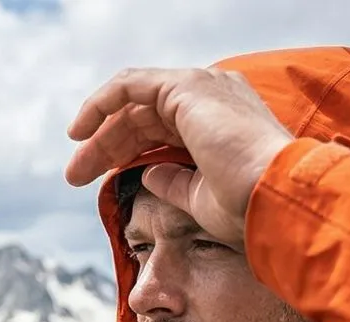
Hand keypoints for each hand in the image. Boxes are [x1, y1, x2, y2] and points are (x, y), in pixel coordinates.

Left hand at [64, 66, 296, 243]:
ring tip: (76, 164)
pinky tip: (81, 130)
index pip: (161, 129)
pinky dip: (101, 103)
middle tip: (76, 176)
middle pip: (143, 116)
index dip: (125, 152)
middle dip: (105, 145)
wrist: (274, 196)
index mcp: (220, 122)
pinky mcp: (185, 87)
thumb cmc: (248, 207)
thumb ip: (174, 182)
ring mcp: (201, 87)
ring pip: (133, 101)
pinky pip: (130, 85)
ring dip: (99, 130)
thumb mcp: (201, 198)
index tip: (99, 182)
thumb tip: (148, 173)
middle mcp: (213, 98)